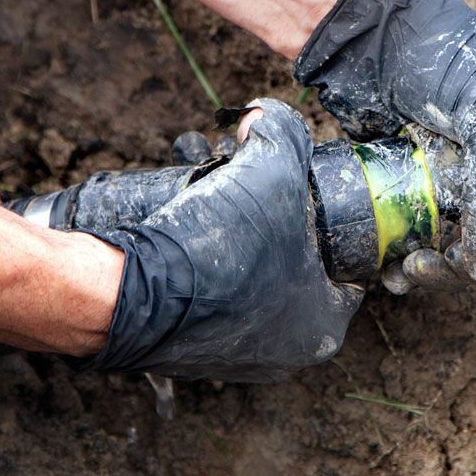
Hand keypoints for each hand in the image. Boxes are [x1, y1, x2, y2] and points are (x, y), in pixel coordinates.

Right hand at [80, 99, 362, 381]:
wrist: (130, 293)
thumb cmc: (218, 246)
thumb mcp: (271, 169)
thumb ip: (283, 132)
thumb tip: (265, 116)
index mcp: (323, 325)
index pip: (345, 269)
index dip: (329, 224)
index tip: (306, 198)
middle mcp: (285, 353)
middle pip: (295, 272)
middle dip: (277, 230)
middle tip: (256, 198)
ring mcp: (235, 359)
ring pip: (251, 286)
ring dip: (239, 250)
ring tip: (219, 211)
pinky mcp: (190, 353)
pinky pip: (210, 302)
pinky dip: (204, 273)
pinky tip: (192, 242)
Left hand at [295, 0, 475, 288]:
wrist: (371, 33)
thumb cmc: (448, 56)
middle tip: (443, 266)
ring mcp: (472, 180)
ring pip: (472, 249)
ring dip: (444, 270)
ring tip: (409, 270)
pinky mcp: (427, 188)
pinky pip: (432, 240)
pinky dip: (416, 261)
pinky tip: (393, 269)